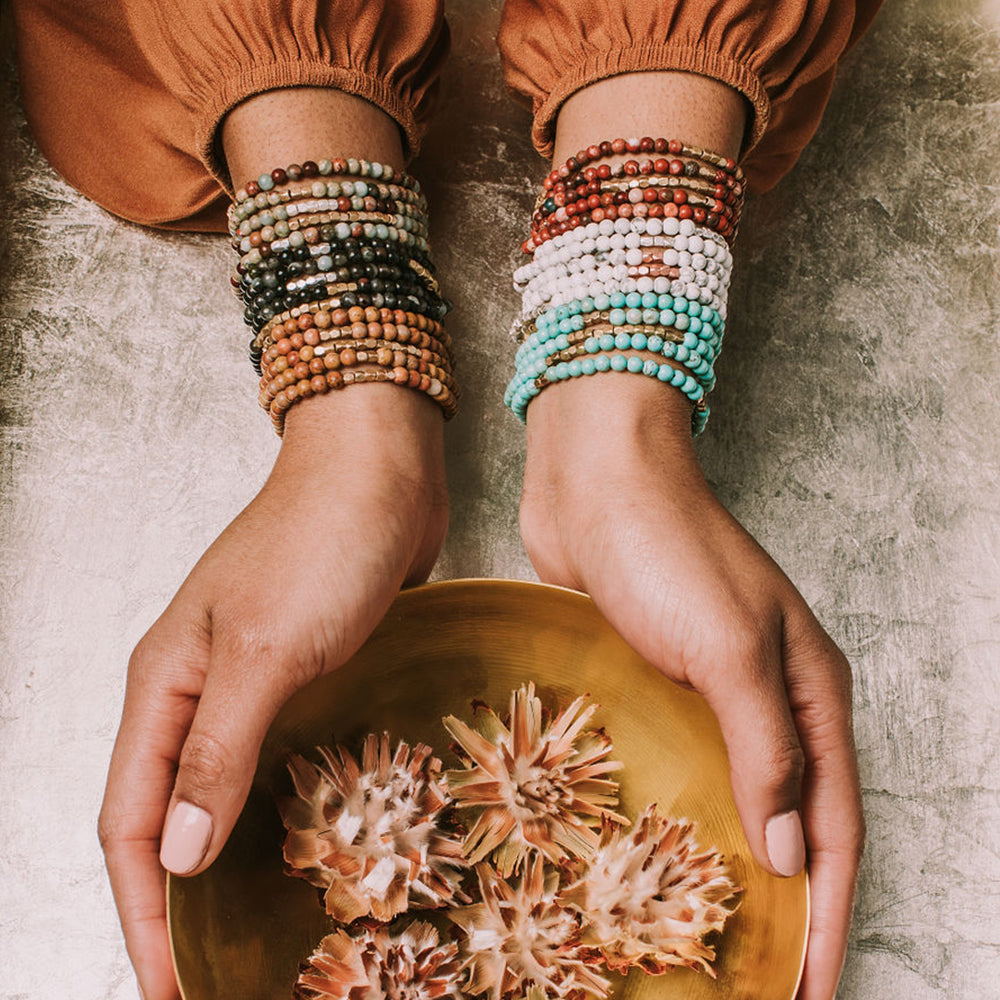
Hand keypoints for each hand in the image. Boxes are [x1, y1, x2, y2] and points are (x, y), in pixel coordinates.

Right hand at [98, 388, 447, 999]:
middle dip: (183, 900)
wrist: (382, 466)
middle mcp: (200, 689)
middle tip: (217, 974)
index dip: (143, 911)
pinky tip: (318, 844)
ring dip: (236, 861)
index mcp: (165, 684)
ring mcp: (256, 680)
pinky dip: (290, 810)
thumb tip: (175, 852)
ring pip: (228, 791)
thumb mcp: (266, 649)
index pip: (130, 821)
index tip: (172, 987)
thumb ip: (218, 748)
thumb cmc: (322, 538)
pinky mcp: (309, 671)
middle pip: (170, 815)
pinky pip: (285, 758)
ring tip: (265, 931)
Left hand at [520, 377, 863, 999]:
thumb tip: (796, 856)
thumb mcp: (731, 649)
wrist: (597, 478)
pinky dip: (676, 816)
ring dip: (729, 866)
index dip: (829, 915)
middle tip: (763, 979)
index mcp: (810, 691)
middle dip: (788, 904)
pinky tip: (651, 853)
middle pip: (793, 821)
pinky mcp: (654, 682)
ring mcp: (709, 691)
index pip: (836, 826)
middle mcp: (769, 698)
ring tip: (705, 935)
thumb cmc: (666, 549)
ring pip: (733, 799)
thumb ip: (768, 751)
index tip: (810, 989)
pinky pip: (677, 766)